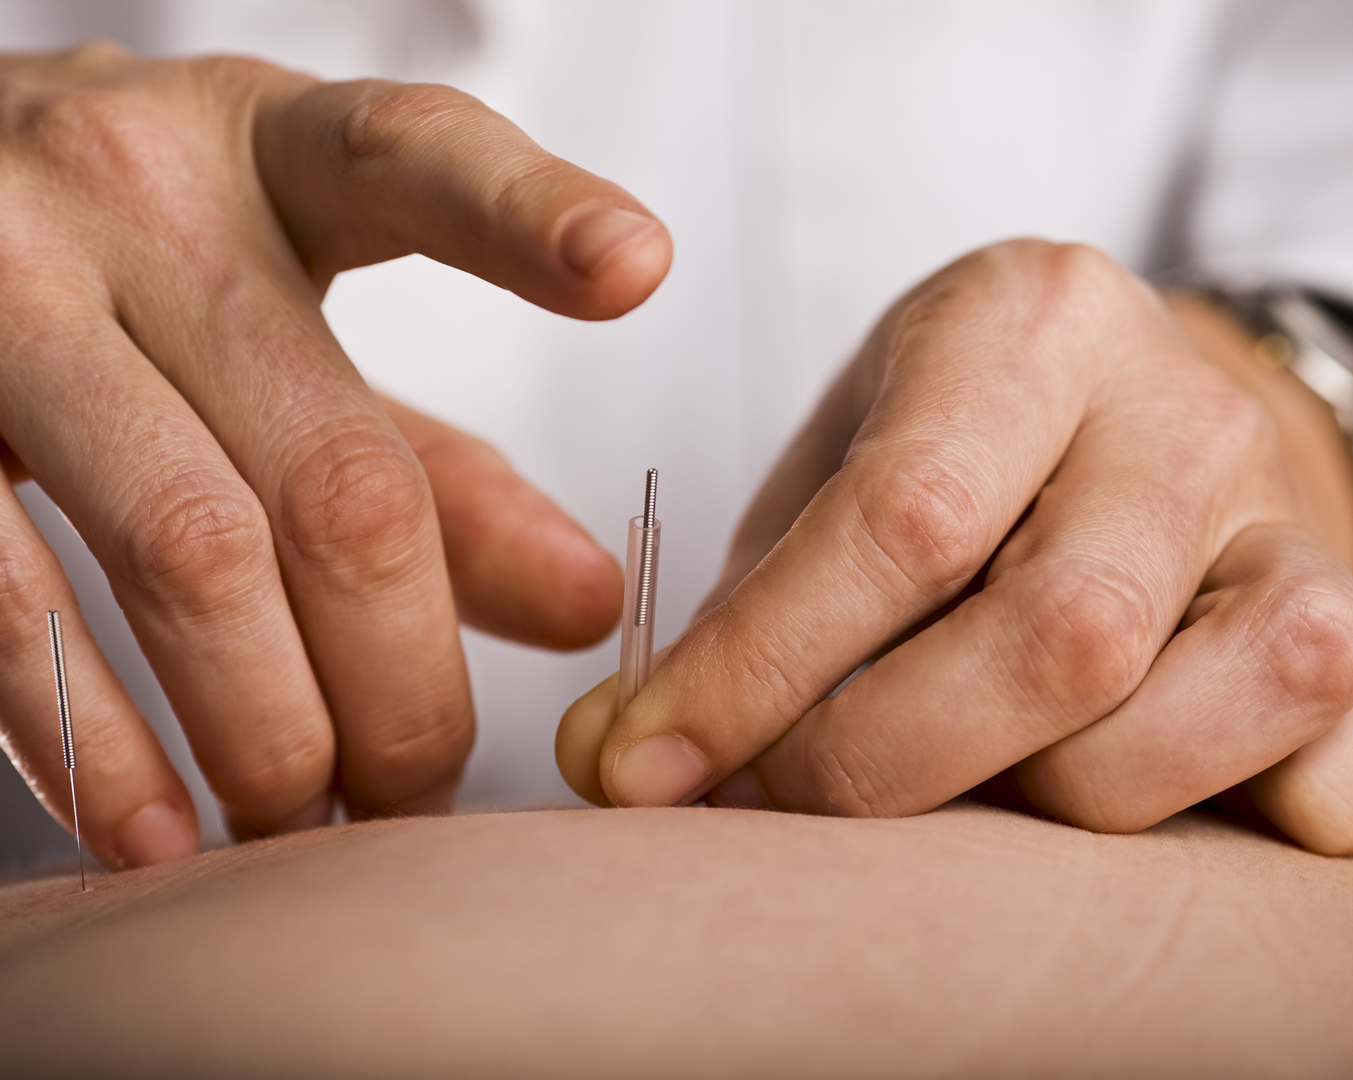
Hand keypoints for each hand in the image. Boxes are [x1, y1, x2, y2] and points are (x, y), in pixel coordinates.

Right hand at [0, 43, 669, 866]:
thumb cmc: (138, 271)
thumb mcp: (301, 327)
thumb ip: (439, 464)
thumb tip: (589, 607)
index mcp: (268, 151)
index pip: (412, 156)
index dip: (528, 214)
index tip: (637, 266)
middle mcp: (130, 198)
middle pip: (339, 474)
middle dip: (405, 678)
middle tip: (425, 784)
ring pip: (187, 551)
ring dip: (271, 728)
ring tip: (313, 820)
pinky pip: (10, 607)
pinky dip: (100, 745)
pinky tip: (163, 832)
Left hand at [554, 239, 1352, 850]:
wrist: (1120, 414)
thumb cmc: (948, 453)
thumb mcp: (834, 477)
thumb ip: (747, 612)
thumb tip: (619, 765)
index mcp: (1027, 324)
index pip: (900, 517)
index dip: (758, 670)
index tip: (644, 768)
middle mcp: (1178, 413)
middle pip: (1061, 634)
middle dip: (888, 764)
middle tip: (782, 796)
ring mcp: (1288, 521)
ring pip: (1221, 704)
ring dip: (1058, 803)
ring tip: (963, 793)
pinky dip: (1280, 814)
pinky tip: (1167, 809)